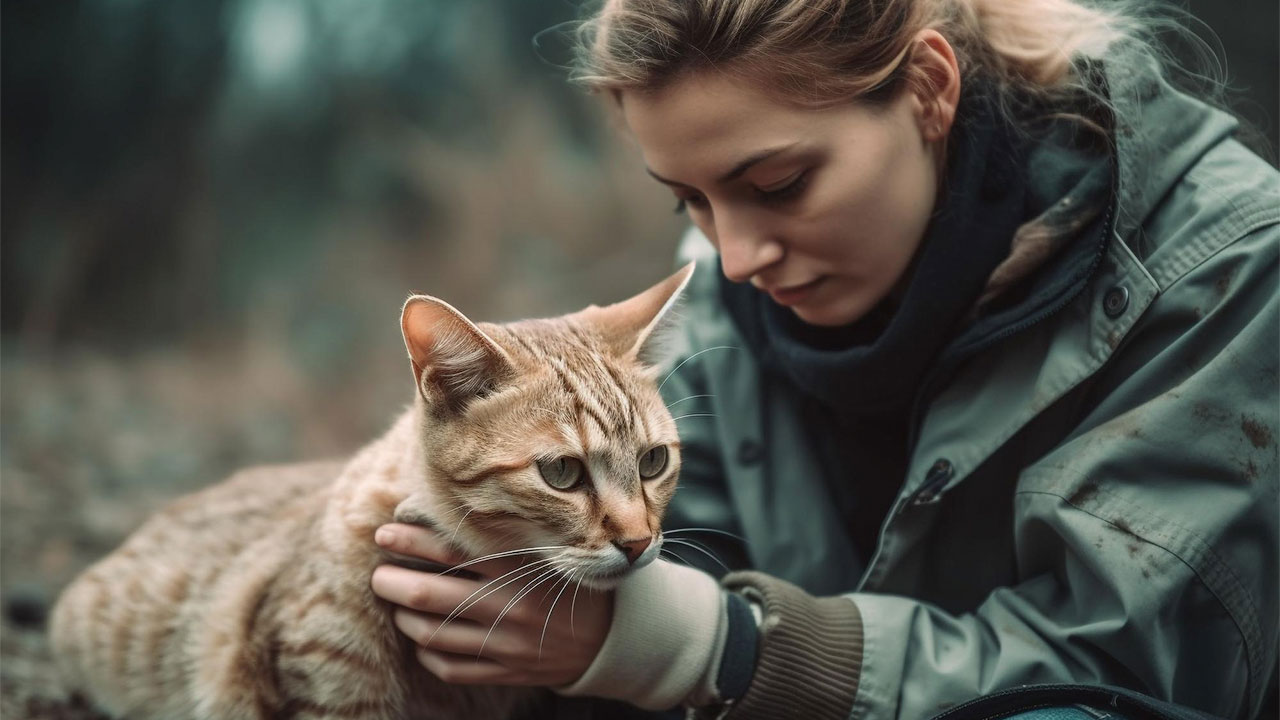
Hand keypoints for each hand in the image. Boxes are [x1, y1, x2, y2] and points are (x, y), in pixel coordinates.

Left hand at [370, 523, 612, 685]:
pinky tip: (422, 639)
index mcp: (517, 569)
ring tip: (397, 604)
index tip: (385, 532)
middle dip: (391, 583)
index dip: (410, 540)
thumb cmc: (567, 580)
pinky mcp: (505, 672)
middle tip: (379, 574)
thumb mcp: (544, 550)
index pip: (450, 550)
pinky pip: (450, 668)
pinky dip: (427, 653)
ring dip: (404, 618)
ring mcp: (505, 644)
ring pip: (431, 635)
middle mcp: (508, 606)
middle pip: (427, 596)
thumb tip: (444, 513)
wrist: (611, 636)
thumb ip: (502, 536)